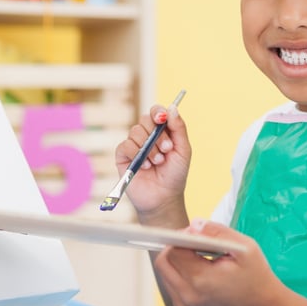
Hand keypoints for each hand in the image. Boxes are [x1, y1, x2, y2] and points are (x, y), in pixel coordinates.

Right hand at [114, 102, 191, 223]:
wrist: (164, 198)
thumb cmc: (175, 175)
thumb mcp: (183, 150)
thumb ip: (179, 128)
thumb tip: (172, 107)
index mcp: (162, 131)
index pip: (157, 112)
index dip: (158, 112)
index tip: (162, 119)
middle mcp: (147, 135)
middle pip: (145, 119)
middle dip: (157, 134)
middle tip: (166, 150)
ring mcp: (134, 145)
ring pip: (136, 131)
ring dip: (149, 147)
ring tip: (158, 162)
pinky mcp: (123, 156)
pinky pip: (125, 145)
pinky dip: (136, 154)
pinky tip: (146, 166)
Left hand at [153, 221, 280, 305]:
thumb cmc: (255, 274)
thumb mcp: (244, 247)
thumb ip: (216, 232)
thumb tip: (192, 225)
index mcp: (201, 281)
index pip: (173, 252)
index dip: (182, 238)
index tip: (196, 235)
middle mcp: (188, 297)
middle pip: (163, 263)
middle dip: (175, 248)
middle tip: (195, 244)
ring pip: (164, 273)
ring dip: (177, 261)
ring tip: (199, 258)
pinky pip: (170, 285)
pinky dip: (180, 274)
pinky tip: (199, 272)